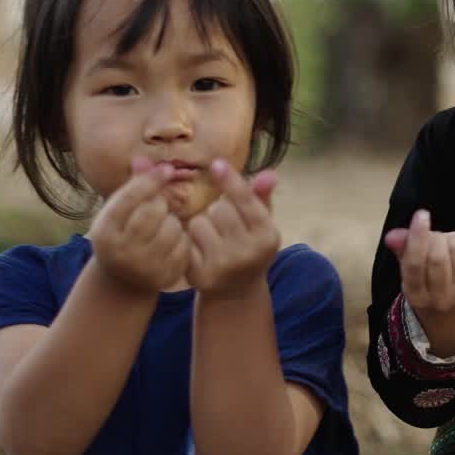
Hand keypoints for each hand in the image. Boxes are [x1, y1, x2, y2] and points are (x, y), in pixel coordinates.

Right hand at [90, 157, 192, 292]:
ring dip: (173, 221)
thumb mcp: (118, 212)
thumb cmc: (122, 234)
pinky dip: (182, 238)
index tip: (166, 170)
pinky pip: (184, 246)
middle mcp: (120, 251)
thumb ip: (132, 186)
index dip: (150, 180)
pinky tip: (172, 241)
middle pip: (153, 211)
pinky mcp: (164, 277)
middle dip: (161, 203)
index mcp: (104, 230)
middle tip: (159, 207)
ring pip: (172, 228)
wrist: (124, 280)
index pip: (129, 198)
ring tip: (163, 225)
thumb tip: (142, 159)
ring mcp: (142, 267)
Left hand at [184, 159, 280, 296]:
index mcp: (267, 236)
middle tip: (225, 223)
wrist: (236, 291)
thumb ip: (262, 197)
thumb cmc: (250, 245)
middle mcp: (247, 252)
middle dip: (219, 209)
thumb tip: (269, 173)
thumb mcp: (262, 223)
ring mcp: (222, 266)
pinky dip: (190, 240)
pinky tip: (200, 250)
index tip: (216, 163)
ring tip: (213, 237)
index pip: (246, 202)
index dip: (231, 181)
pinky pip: (186, 240)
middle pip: (219, 209)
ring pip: (199, 222)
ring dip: (202, 224)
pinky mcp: (199, 275)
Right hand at [384, 210, 454, 317]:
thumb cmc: (428, 276)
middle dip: (435, 237)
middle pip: (438, 257)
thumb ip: (402, 248)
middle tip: (435, 237)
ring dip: (452, 237)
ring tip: (449, 242)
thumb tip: (393, 235)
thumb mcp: (410, 265)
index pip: (415, 264)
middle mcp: (441, 299)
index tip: (421, 214)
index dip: (418, 237)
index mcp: (416, 295)